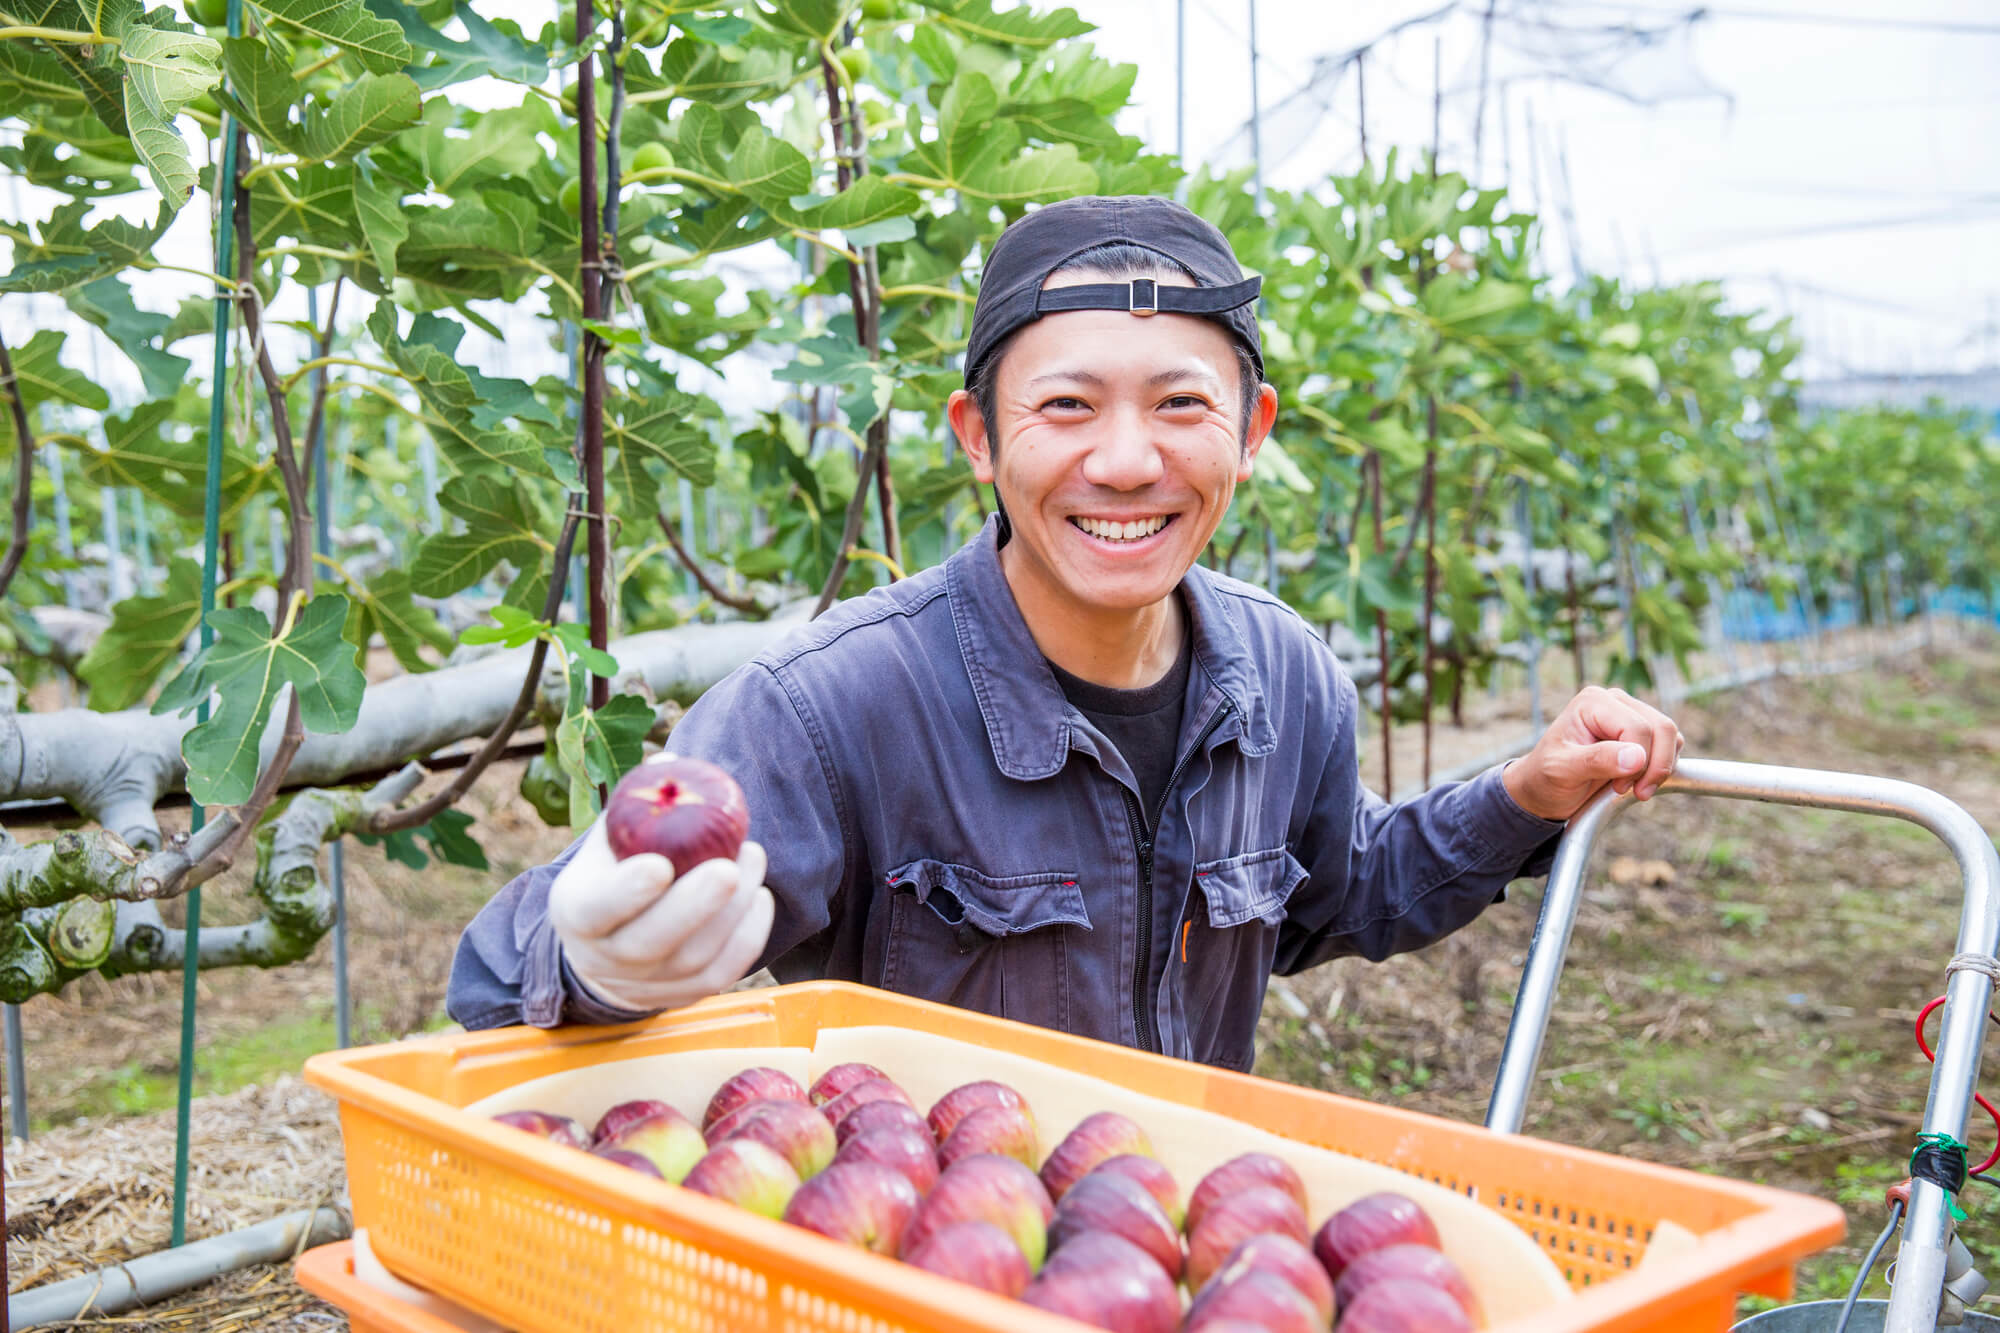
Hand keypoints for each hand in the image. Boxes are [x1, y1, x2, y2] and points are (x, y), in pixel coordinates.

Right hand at [548, 816, 774, 1013]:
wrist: (606, 948)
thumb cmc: (613, 876)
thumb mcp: (609, 842)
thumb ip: (636, 806)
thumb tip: (671, 764)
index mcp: (577, 912)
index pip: (597, 910)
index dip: (627, 892)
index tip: (660, 864)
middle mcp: (606, 957)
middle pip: (651, 943)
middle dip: (695, 905)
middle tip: (730, 865)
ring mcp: (645, 984)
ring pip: (694, 958)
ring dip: (733, 910)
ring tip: (752, 858)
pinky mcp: (682, 996)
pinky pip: (722, 974)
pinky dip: (748, 937)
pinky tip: (759, 896)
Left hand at [1502, 686, 1684, 821]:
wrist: (1545, 787)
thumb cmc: (1546, 776)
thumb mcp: (1562, 770)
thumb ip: (1597, 761)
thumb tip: (1637, 757)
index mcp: (1593, 702)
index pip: (1637, 728)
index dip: (1638, 762)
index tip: (1620, 788)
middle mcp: (1615, 701)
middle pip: (1662, 728)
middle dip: (1655, 766)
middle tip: (1637, 792)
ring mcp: (1631, 713)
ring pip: (1672, 736)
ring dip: (1661, 768)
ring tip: (1635, 788)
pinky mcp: (1642, 731)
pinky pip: (1671, 745)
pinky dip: (1663, 766)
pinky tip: (1639, 781)